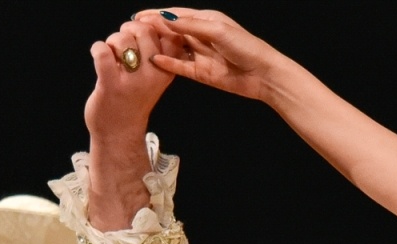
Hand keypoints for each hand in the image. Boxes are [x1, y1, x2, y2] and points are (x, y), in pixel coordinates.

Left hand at [84, 18, 181, 140]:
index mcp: (166, 70)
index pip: (169, 35)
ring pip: (123, 39)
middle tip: (123, 45)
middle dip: (129, 31)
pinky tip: (98, 56)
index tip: (140, 35)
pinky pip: (102, 52)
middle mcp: (153, 75)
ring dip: (112, 42)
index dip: (153, 26)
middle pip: (144, 31)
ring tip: (112, 56)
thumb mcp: (156, 76)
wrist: (119, 132)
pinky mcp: (111, 86)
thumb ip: (157, 51)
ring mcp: (132, 82)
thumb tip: (146, 21)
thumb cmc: (134, 99)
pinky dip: (97, 48)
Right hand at [137, 9, 283, 100]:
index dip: (157, 14)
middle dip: (153, 30)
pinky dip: (167, 64)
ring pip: (174, 49)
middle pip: (172, 31)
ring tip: (138, 46)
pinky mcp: (201, 73)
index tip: (138, 16)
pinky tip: (153, 61)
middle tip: (132, 31)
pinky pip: (180, 67)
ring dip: (158, 47)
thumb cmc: (246, 47)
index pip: (176, 15)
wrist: (263, 75)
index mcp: (206, 20)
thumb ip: (189, 25)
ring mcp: (201, 55)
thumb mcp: (217, 30)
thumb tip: (164, 18)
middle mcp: (202, 36)